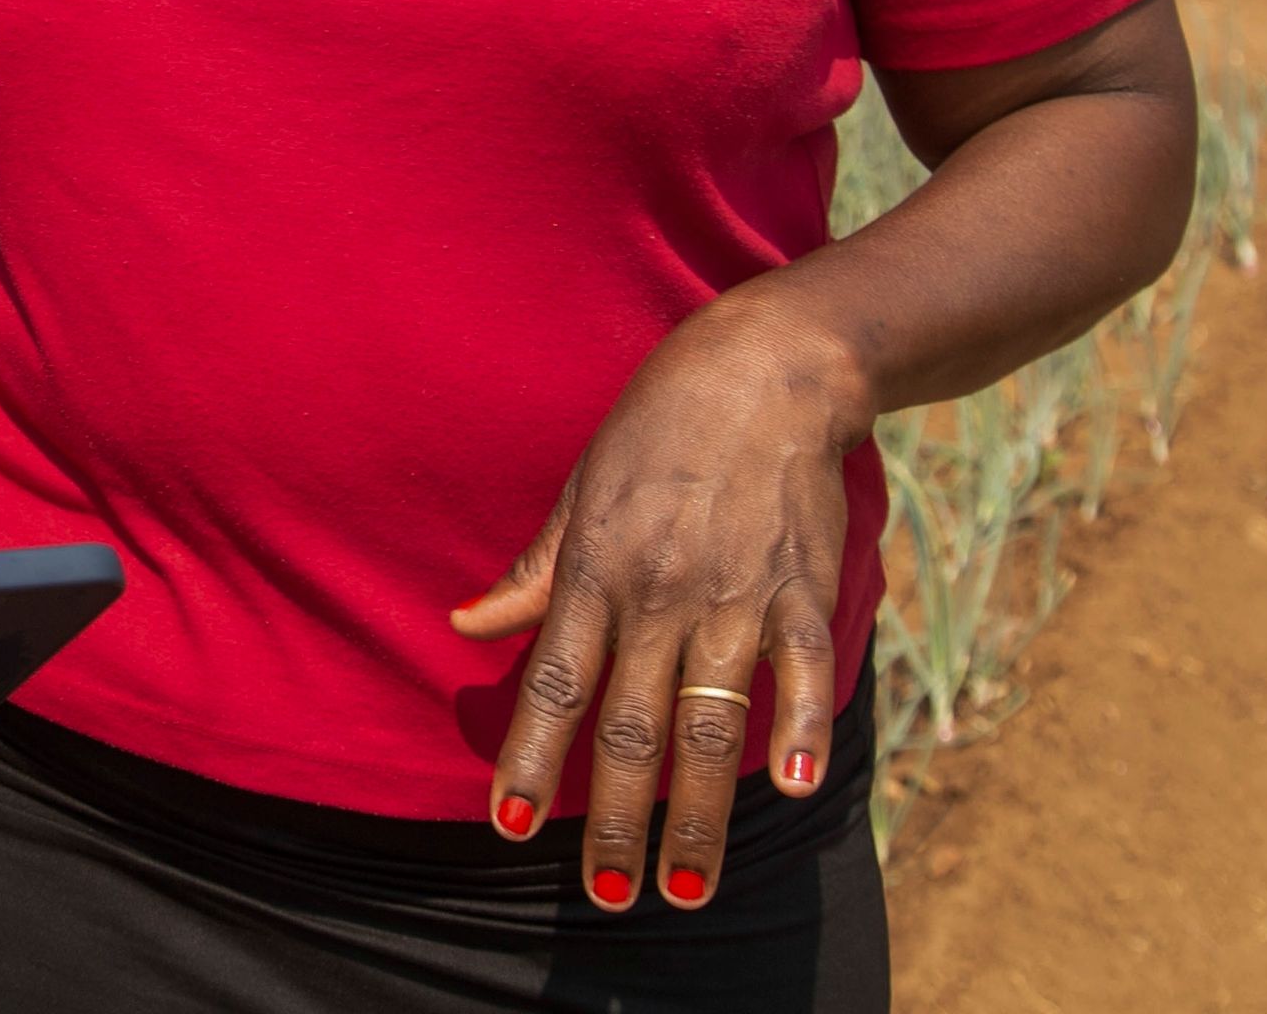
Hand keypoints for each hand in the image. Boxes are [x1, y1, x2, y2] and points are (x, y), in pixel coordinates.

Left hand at [449, 290, 861, 912]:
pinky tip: (794, 784)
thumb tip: (465, 625)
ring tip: (689, 885)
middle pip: (629, 728)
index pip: (553, 684)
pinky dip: (798, 724)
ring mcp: (730, 596)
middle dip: (614, 820)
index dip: (530, 759)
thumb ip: (532, 574)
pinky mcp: (799, 588)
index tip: (511, 827)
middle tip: (607, 896)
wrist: (759, 371)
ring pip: (710, 723)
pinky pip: (801, 668)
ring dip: (700, 811)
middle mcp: (655, 595)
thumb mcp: (578, 495)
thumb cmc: (655, 433)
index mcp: (594, 573)